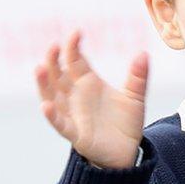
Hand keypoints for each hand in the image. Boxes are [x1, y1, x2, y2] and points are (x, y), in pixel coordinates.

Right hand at [35, 29, 148, 168]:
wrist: (127, 150)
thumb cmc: (126, 122)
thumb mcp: (135, 97)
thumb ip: (138, 77)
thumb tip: (144, 54)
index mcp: (89, 83)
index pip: (75, 61)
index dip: (73, 47)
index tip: (76, 33)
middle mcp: (76, 96)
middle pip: (59, 75)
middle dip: (54, 61)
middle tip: (53, 46)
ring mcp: (73, 114)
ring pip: (52, 96)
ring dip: (45, 83)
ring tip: (40, 68)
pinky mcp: (75, 133)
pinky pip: (60, 124)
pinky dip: (52, 116)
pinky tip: (47, 106)